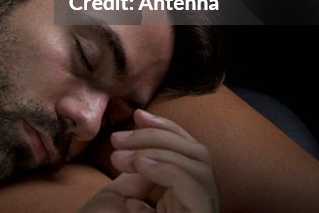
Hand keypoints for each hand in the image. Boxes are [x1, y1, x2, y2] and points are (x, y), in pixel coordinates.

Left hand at [78, 109, 217, 212]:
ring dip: (157, 149)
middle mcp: (197, 207)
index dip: (168, 129)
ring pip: (200, 165)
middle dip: (159, 135)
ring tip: (121, 154)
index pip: (189, 154)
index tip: (138, 115)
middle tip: (118, 138)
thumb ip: (142, 174)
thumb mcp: (123, 198)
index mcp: (182, 201)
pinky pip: (193, 186)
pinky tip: (138, 165)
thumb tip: (149, 149)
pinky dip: (166, 168)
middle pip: (198, 154)